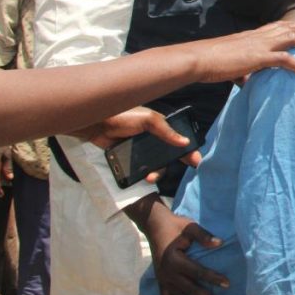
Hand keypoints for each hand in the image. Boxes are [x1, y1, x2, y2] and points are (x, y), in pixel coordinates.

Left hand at [73, 107, 200, 171]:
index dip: (189, 148)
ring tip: (152, 177)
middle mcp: (154, 139)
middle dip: (177, 162)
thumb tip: (185, 142)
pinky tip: (144, 177)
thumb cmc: (123, 117)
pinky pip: (143, 169)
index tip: (197, 160)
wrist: (97, 125)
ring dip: (158, 172)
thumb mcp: (148, 120)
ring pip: (157, 164)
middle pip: (170, 154)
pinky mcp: (131, 159)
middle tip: (186, 170)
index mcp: (160, 127)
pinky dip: (146, 174)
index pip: (179, 138)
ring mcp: (142, 150)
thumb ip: (166, 130)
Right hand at [144, 200, 227, 294]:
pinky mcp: (160, 279)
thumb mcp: (190, 227)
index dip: (213, 278)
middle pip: (190, 288)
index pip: (198, 272)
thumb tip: (219, 243)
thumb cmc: (175, 225)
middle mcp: (168, 272)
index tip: (227, 284)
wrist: (154, 225)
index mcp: (175, 260)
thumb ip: (204, 236)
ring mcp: (163, 278)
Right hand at [185, 21, 294, 81]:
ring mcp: (261, 45)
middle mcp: (260, 35)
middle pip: (292, 28)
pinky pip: (285, 60)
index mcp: (254, 34)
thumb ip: (242, 69)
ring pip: (294, 38)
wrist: (200, 58)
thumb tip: (243, 81)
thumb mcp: (231, 61)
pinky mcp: (259, 58)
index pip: (281, 25)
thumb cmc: (211, 60)